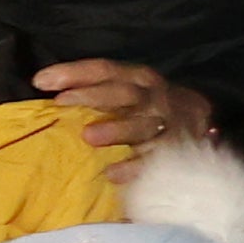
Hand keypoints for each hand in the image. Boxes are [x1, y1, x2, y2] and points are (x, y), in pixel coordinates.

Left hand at [31, 56, 214, 154]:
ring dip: (115, 129)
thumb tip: (49, 102)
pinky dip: (134, 166)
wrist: (202, 119)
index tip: (40, 81)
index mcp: (138, 78)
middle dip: (91, 96)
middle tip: (61, 103)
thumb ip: (97, 94)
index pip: (104, 69)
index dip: (73, 72)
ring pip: (141, 125)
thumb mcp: (129, 92)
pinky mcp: (176, 150)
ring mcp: (167, 123)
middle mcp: (153, 96)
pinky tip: (112, 173)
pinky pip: (155, 158)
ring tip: (88, 137)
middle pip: (123, 92)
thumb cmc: (148, 107)